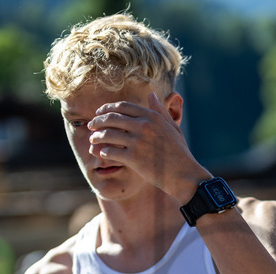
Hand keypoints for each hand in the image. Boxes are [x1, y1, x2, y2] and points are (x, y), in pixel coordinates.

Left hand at [88, 92, 206, 201]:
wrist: (184, 175)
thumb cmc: (179, 153)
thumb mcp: (172, 127)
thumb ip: (160, 111)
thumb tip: (151, 95)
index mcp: (152, 116)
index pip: (123, 106)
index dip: (108, 108)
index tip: (99, 112)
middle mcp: (144, 126)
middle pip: (112, 118)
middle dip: (97, 121)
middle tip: (91, 125)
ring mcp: (138, 142)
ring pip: (108, 134)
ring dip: (96, 136)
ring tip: (92, 139)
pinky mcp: (134, 158)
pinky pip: (111, 151)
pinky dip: (103, 151)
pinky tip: (101, 152)